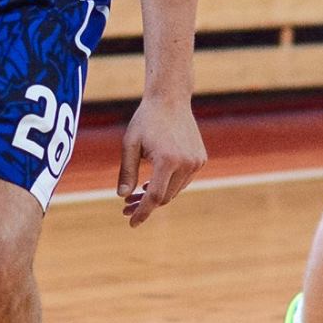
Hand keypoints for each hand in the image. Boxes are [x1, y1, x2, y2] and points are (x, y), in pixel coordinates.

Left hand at [116, 92, 204, 226]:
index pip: (154, 196)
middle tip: (126, 206)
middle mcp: (186, 163)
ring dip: (157, 195)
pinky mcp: (201, 159)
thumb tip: (122, 196)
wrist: (170, 99)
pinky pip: (182, 181)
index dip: (142, 212)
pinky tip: (153, 181)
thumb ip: (126, 171)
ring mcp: (196, 162)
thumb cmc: (146, 120)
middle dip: (145, 204)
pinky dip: (168, 184)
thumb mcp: (130, 144)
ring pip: (175, 191)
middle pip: (164, 196)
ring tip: (138, 193)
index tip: (132, 223)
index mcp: (167, 160)